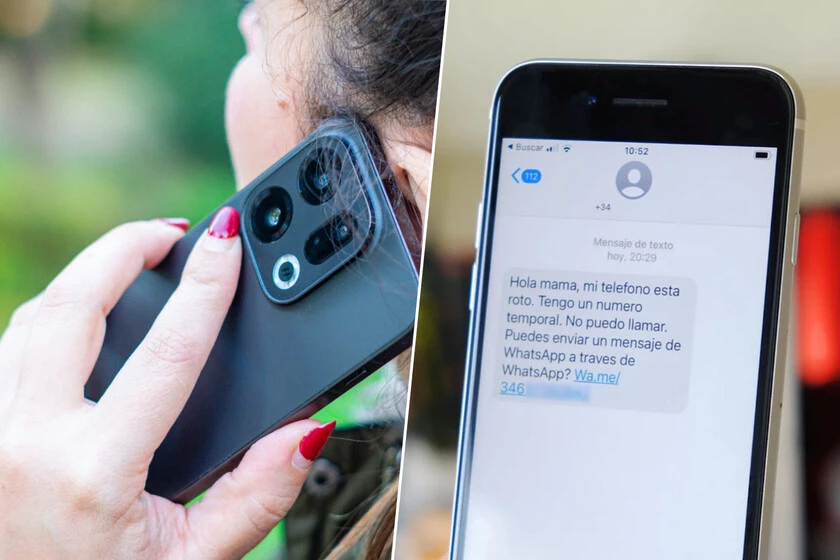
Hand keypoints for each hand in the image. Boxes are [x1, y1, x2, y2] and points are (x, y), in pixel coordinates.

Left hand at [0, 209, 334, 559]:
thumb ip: (258, 495)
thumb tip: (304, 430)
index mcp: (94, 471)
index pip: (169, 351)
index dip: (207, 285)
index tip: (228, 237)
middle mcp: (25, 442)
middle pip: (73, 305)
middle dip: (124, 248)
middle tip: (171, 231)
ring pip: (29, 319)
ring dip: (83, 280)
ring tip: (130, 266)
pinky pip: (4, 350)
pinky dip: (46, 319)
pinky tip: (81, 323)